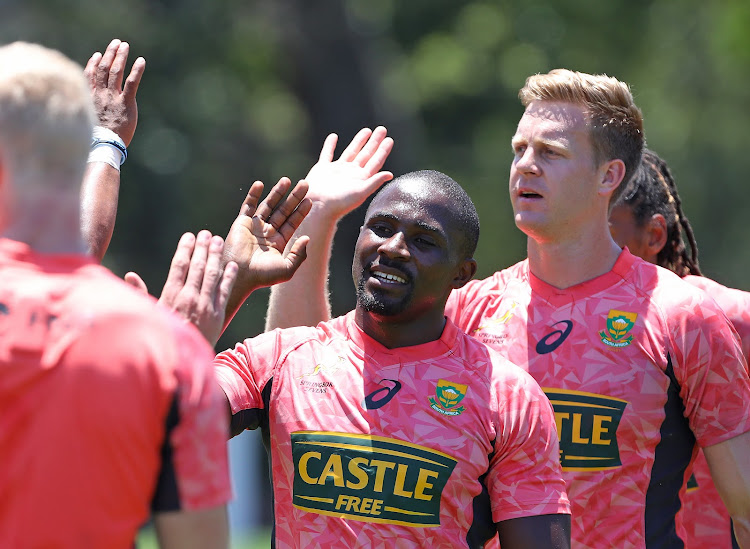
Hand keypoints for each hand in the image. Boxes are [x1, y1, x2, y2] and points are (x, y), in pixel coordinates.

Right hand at [84, 38, 144, 145]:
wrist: (102, 146)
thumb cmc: (95, 140)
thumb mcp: (87, 123)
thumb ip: (90, 113)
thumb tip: (91, 115)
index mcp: (90, 99)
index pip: (90, 76)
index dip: (94, 64)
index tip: (98, 55)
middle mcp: (100, 95)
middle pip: (103, 69)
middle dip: (110, 54)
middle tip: (116, 43)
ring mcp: (113, 97)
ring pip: (116, 72)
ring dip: (120, 57)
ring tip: (125, 46)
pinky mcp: (126, 103)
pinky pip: (132, 83)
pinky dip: (136, 71)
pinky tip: (141, 61)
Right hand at [133, 231, 237, 345]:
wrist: (181, 362)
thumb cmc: (162, 337)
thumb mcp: (149, 315)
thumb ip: (141, 293)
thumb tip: (129, 275)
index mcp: (171, 295)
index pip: (179, 265)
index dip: (185, 249)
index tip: (189, 236)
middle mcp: (189, 297)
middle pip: (198, 266)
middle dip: (202, 248)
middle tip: (206, 233)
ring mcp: (205, 305)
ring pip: (212, 275)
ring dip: (216, 256)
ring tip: (219, 241)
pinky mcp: (218, 314)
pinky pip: (225, 291)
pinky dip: (229, 277)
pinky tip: (232, 265)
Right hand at [223, 178, 311, 294]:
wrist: (239, 276)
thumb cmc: (262, 276)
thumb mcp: (287, 268)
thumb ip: (299, 254)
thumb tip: (306, 237)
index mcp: (278, 243)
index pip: (292, 223)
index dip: (301, 211)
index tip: (310, 200)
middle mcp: (267, 233)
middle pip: (283, 211)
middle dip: (294, 197)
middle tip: (305, 184)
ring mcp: (254, 227)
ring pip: (268, 205)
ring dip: (277, 192)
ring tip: (287, 180)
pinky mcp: (241, 223)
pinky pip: (248, 206)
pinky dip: (253, 195)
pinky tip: (260, 184)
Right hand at [304, 126, 393, 216]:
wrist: (318, 207)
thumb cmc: (340, 203)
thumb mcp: (360, 192)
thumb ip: (374, 182)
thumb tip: (390, 174)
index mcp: (361, 178)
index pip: (376, 161)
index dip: (383, 150)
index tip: (389, 139)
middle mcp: (351, 173)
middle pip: (366, 154)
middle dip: (374, 142)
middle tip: (382, 129)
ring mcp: (337, 170)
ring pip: (351, 152)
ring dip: (358, 141)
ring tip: (367, 130)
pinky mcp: (323, 169)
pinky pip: (327, 154)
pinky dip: (330, 145)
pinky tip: (333, 137)